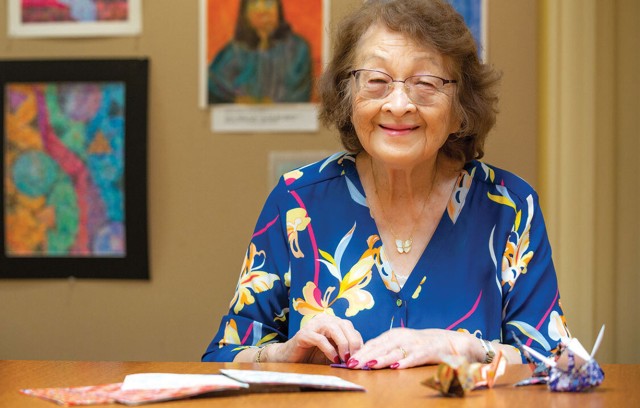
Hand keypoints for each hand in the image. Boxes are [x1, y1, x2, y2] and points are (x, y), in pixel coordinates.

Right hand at [268, 314, 363, 363]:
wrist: (289, 357)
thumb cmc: (312, 355)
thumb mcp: (333, 352)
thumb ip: (345, 351)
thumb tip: (362, 357)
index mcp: (332, 321)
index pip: (351, 328)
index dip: (358, 342)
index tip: (361, 357)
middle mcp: (324, 319)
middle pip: (345, 325)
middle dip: (353, 343)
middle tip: (355, 358)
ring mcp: (313, 324)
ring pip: (334, 329)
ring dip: (343, 344)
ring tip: (345, 359)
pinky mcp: (304, 334)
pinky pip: (320, 339)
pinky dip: (330, 350)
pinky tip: (333, 359)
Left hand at [346, 328, 480, 368]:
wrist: (450, 342)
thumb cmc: (421, 344)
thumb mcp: (401, 343)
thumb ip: (385, 348)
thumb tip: (364, 357)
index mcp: (394, 334)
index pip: (373, 343)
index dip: (361, 351)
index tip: (348, 360)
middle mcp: (402, 337)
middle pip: (381, 347)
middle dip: (365, 356)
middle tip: (353, 364)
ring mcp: (414, 344)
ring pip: (395, 352)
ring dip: (381, 358)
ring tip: (369, 364)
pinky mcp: (427, 352)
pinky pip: (415, 358)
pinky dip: (406, 362)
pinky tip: (397, 367)